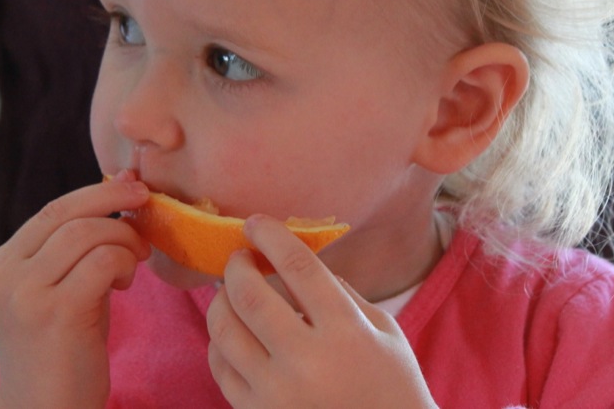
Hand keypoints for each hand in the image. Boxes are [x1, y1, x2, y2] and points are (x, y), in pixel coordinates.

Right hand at [0, 173, 149, 408]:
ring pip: (88, 233)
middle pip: (69, 213)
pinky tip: (125, 284)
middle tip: (146, 208)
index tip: (132, 186)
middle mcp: (6, 274)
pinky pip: (102, 261)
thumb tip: (122, 188)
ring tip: (133, 264)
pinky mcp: (55, 312)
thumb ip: (82, 247)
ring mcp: (26, 293)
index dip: (98, 192)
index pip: (54, 209)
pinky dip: (124, 263)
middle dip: (115, 204)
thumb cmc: (64, 350)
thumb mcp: (64, 288)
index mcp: (3, 263)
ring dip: (123, 240)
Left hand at [206, 215, 436, 407]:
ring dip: (220, 301)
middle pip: (250, 295)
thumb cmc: (393, 386)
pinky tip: (231, 333)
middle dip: (237, 265)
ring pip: (225, 331)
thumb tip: (295, 265)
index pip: (299, 266)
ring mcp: (277, 393)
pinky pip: (221, 368)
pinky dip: (219, 342)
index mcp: (346, 331)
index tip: (255, 223)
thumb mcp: (384, 332)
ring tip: (229, 292)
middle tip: (239, 257)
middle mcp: (307, 361)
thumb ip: (342, 294)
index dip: (271, 236)